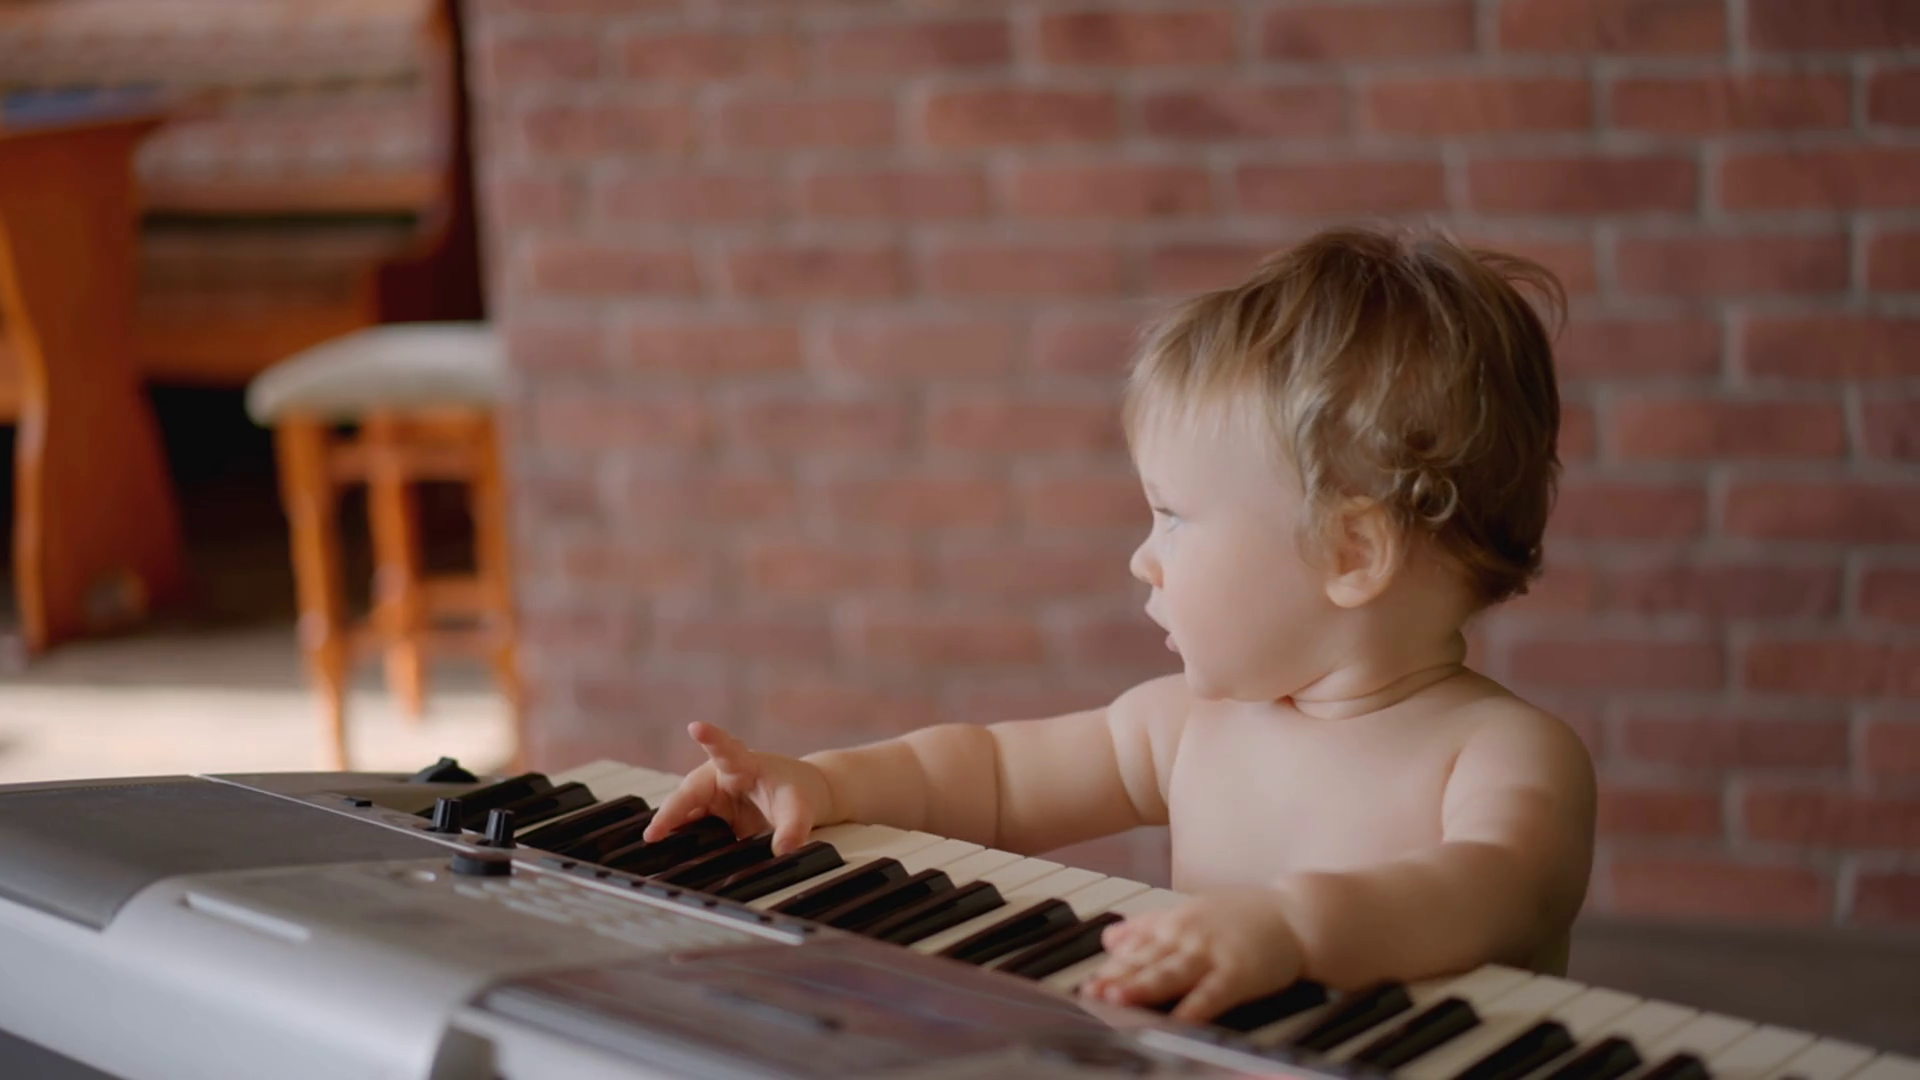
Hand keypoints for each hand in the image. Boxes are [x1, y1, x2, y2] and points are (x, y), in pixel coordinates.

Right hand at [641, 722, 837, 854]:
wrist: (797, 797)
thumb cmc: (795, 792)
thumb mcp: (801, 809)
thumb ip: (794, 828)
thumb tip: (784, 849)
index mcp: (742, 764)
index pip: (725, 750)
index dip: (711, 738)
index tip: (696, 727)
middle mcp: (719, 778)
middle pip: (690, 792)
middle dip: (672, 811)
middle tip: (653, 833)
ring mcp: (711, 798)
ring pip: (684, 811)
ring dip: (668, 825)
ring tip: (652, 842)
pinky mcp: (709, 816)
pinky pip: (689, 826)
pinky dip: (677, 837)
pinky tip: (663, 853)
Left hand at [1078, 887, 1305, 1022]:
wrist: (1297, 914)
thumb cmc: (1244, 916)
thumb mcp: (1190, 911)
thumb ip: (1148, 925)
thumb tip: (1108, 938)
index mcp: (1174, 923)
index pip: (1132, 949)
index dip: (1107, 969)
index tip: (1084, 987)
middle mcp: (1187, 936)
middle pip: (1144, 962)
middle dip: (1114, 979)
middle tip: (1089, 995)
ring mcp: (1212, 953)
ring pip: (1170, 973)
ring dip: (1142, 987)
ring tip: (1117, 1000)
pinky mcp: (1239, 973)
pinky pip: (1211, 994)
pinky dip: (1194, 1008)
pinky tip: (1177, 1022)